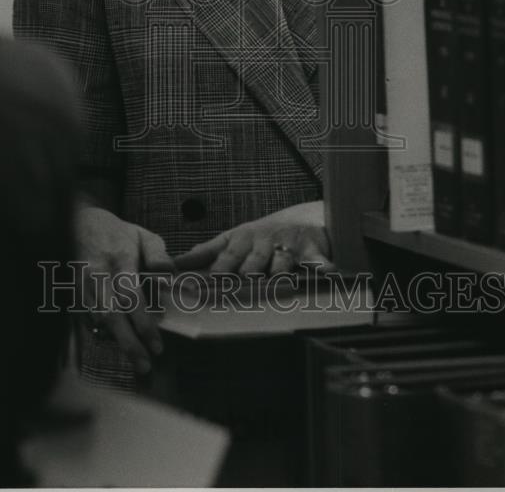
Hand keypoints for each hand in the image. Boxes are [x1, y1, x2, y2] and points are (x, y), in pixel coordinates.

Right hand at [75, 204, 172, 373]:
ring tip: (136, 358)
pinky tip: (116, 340)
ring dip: (115, 341)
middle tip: (145, 365)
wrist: (78, 222)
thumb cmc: (116, 233)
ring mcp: (80, 284)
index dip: (143, 324)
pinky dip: (101, 333)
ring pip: (96, 320)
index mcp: (119, 258)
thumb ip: (158, 255)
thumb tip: (170, 275)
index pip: (130, 296)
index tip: (157, 346)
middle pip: (111, 315)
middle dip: (128, 343)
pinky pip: (85, 320)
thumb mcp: (142, 235)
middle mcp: (96, 273)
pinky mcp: (70, 293)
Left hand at [173, 200, 332, 274]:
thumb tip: (177, 263)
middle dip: (244, 274)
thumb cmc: (262, 236)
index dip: (212, 269)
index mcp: (240, 240)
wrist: (303, 220)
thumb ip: (206, 252)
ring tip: (277, 281)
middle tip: (235, 285)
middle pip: (251, 263)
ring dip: (279, 272)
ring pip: (281, 263)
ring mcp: (287, 245)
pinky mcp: (312, 249)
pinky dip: (323, 266)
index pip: (223, 256)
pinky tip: (327, 272)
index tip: (199, 281)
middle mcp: (262, 242)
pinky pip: (318, 260)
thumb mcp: (233, 239)